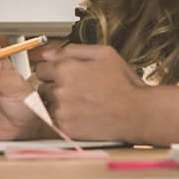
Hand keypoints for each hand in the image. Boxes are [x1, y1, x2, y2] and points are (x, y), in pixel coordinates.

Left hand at [33, 44, 149, 140]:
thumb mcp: (104, 54)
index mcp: (66, 69)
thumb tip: (48, 53)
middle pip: (42, 88)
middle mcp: (60, 90)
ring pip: (47, 105)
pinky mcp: (66, 128)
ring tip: (80, 104)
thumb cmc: (124, 84)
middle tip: (76, 91)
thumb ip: (72, 50)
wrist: (137, 112)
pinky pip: (55, 122)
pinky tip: (81, 115)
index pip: (41, 69)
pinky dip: (64, 119)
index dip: (53, 72)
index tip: (64, 77)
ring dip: (58, 104)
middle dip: (54, 88)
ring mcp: (62, 110)